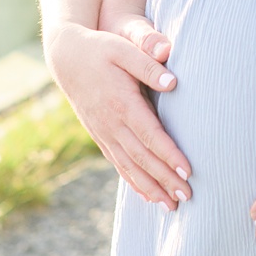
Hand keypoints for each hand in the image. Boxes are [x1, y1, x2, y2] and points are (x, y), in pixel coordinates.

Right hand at [44, 19, 190, 209]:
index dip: (169, 154)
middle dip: (165, 179)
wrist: (66, 56)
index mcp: (120, 102)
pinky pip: (117, 163)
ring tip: (171, 207)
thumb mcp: (123, 47)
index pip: (149, 134)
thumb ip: (147, 63)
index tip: (188, 172)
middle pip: (141, 157)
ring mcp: (103, 131)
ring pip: (129, 165)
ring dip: (151, 187)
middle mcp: (111, 123)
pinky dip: (133, 181)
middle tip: (188, 197)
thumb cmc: (100, 48)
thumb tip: (172, 82)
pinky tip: (147, 195)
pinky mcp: (99, 135)